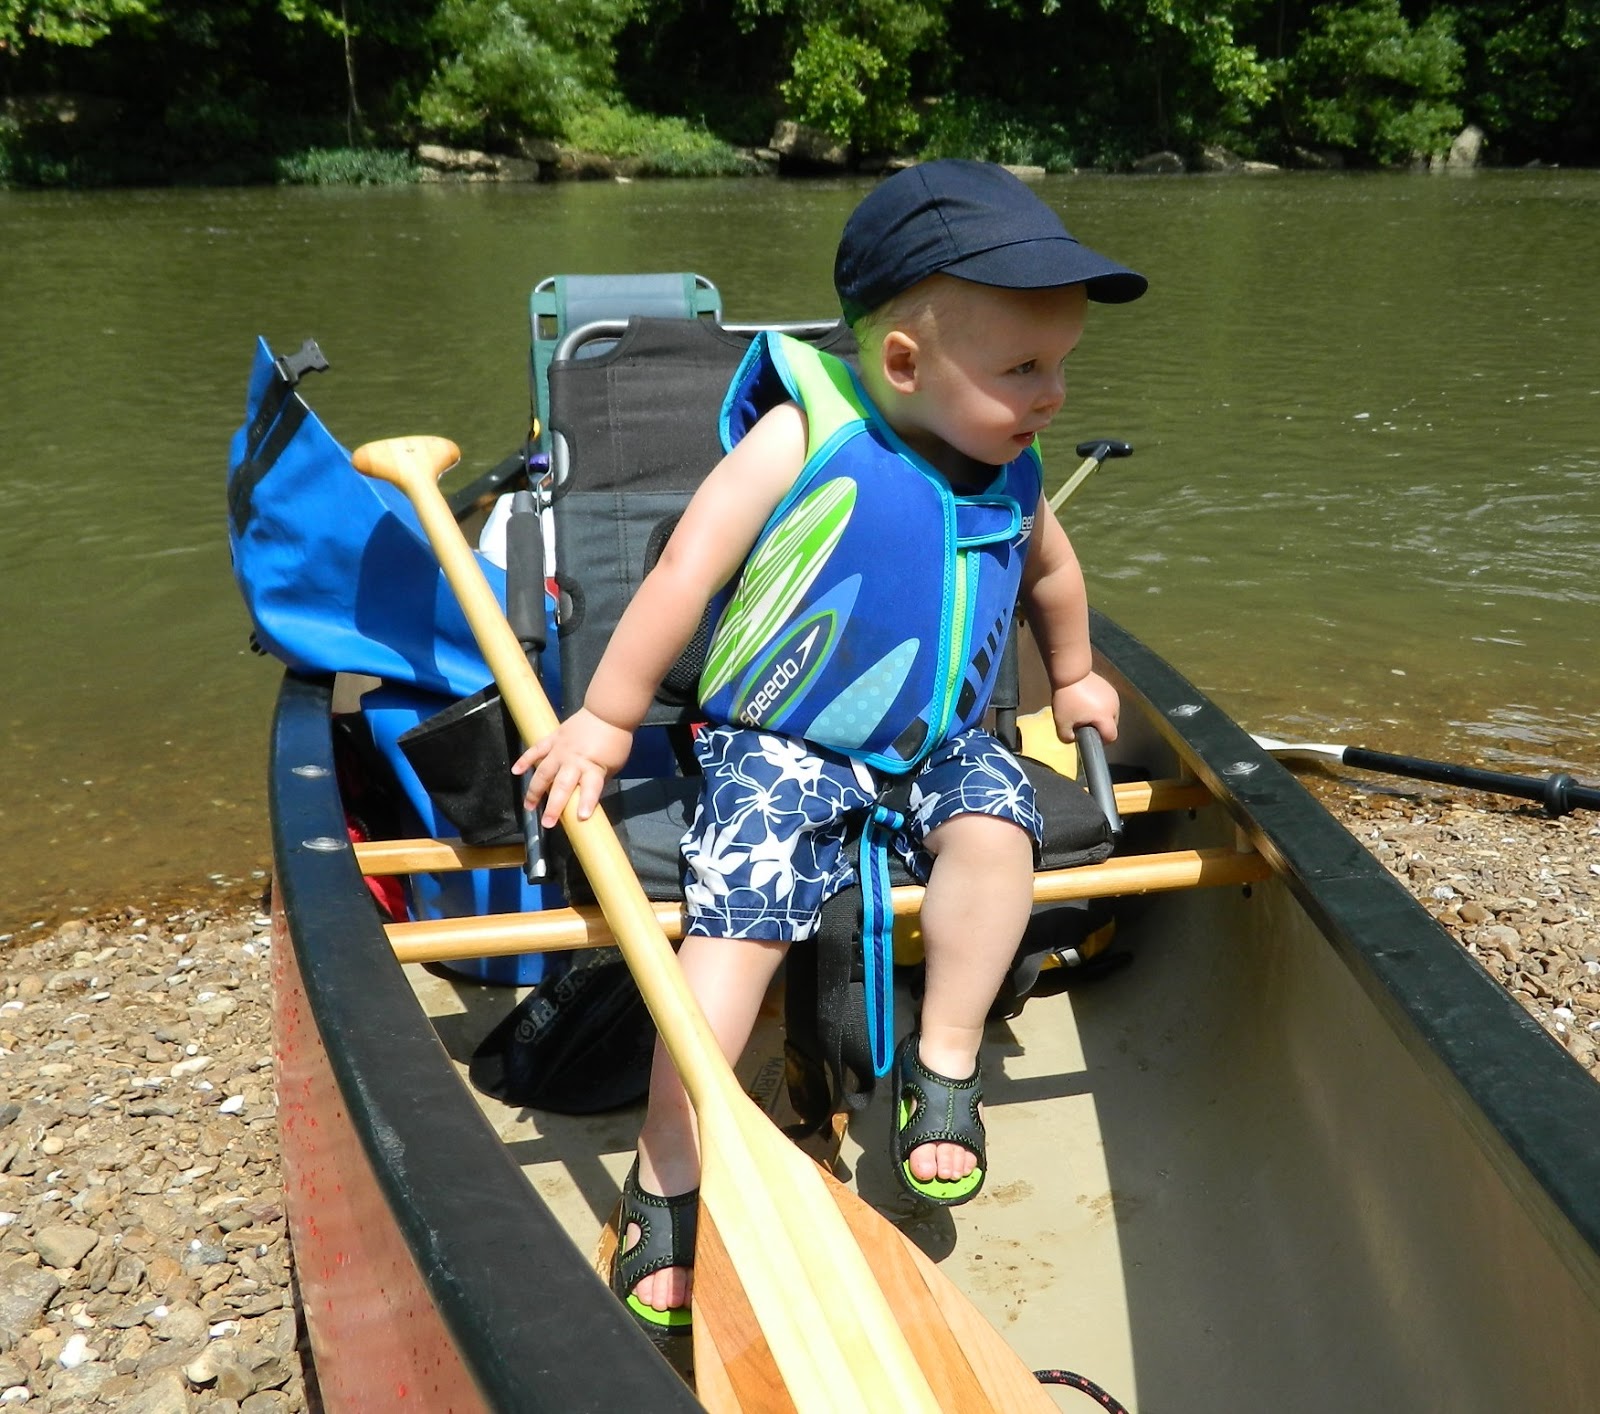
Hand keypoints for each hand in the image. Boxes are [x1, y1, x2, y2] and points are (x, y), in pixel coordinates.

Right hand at [513, 708, 634, 827]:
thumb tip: (584, 795)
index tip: (581, 817)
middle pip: (562, 786)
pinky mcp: (553, 739)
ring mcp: (561, 750)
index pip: (590, 789)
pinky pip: (536, 750)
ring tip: (529, 806)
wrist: (608, 713)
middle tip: (547, 822)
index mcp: (593, 768)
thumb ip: (596, 780)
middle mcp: (575, 761)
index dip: (586, 803)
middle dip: (554, 806)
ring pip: (544, 772)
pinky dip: (525, 760)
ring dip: (535, 790)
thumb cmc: (615, 741)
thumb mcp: (613, 765)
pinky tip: (515, 771)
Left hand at [1051, 671, 1119, 744]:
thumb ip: (1067, 737)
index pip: (1111, 736)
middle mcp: (1114, 707)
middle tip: (1084, 722)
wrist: (1070, 672)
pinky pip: (1108, 703)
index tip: (1090, 736)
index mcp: (1105, 717)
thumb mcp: (1062, 722)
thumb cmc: (1067, 698)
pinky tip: (1087, 700)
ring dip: (1101, 716)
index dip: (1101, 740)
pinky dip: (1101, 705)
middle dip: (1100, 727)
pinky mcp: (1110, 687)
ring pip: (1110, 713)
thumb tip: (1074, 739)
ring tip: (1085, 710)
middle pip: (1112, 725)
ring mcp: (1113, 696)